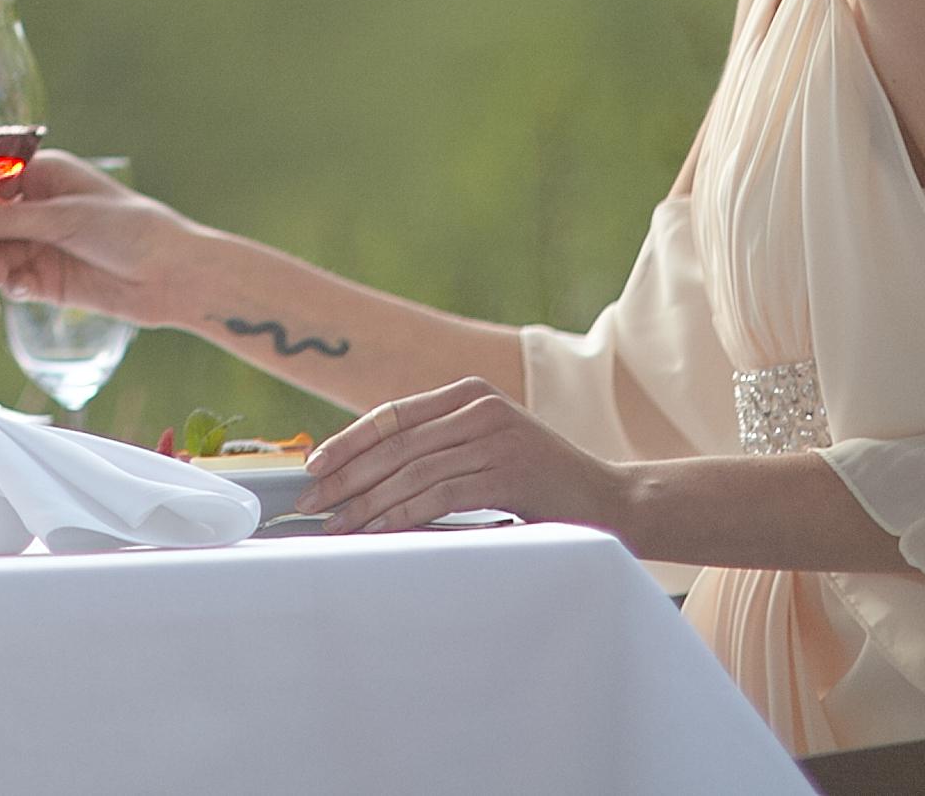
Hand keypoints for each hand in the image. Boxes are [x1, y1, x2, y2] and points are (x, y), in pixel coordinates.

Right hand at [0, 149, 207, 329]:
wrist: (173, 276)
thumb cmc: (129, 229)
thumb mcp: (68, 218)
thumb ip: (13, 216)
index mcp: (43, 176)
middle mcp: (38, 208)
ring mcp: (42, 245)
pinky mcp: (48, 280)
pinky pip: (14, 280)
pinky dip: (9, 284)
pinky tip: (16, 287)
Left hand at [306, 379, 622, 535]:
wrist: (611, 500)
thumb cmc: (540, 481)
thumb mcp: (486, 447)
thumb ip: (439, 447)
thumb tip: (364, 472)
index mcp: (470, 393)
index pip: (391, 414)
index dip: (348, 441)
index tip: (314, 466)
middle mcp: (480, 408)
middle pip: (395, 444)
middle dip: (347, 477)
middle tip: (312, 503)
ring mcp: (496, 438)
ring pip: (412, 472)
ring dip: (368, 503)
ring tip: (337, 526)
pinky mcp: (508, 474)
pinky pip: (440, 496)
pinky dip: (403, 515)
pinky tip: (379, 532)